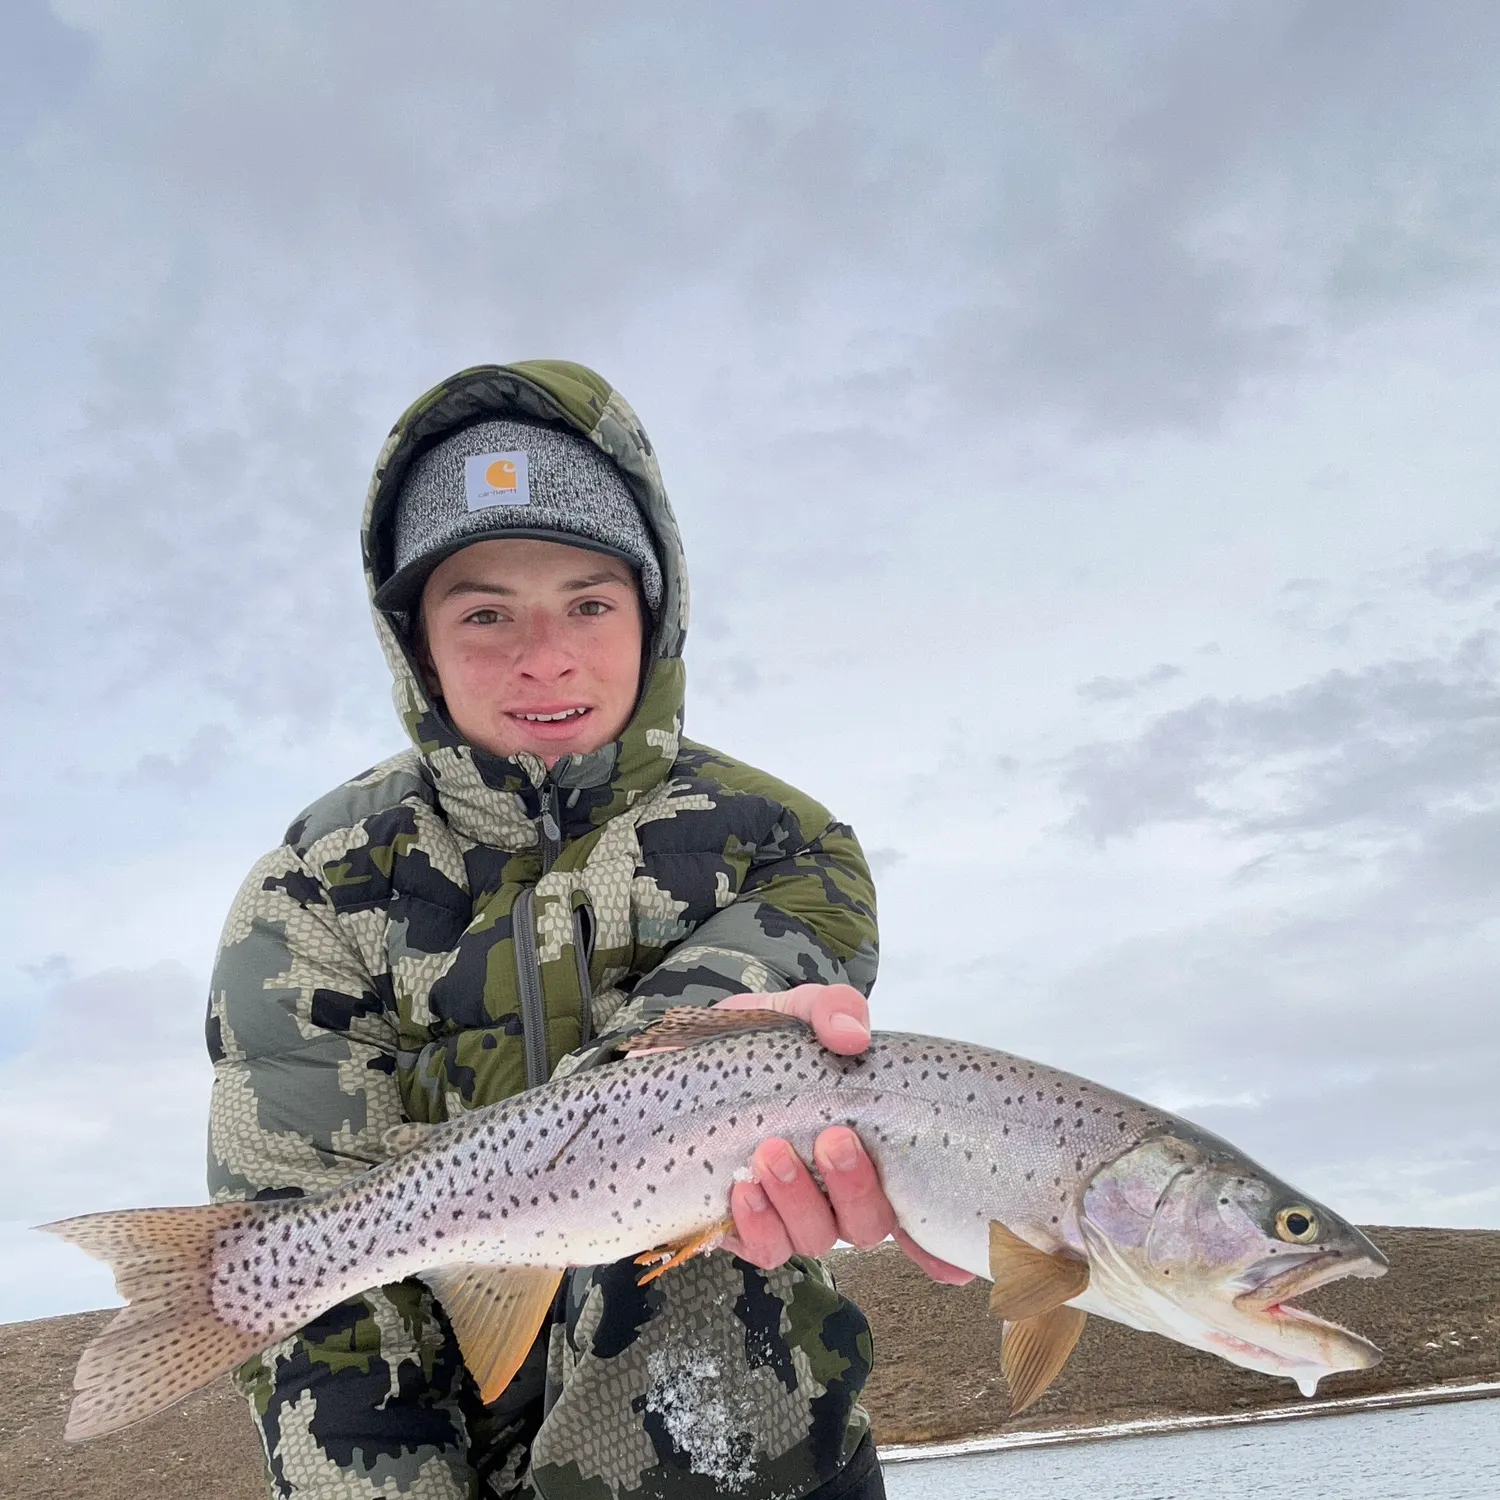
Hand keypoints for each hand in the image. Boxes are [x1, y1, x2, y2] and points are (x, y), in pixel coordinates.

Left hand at [712, 984, 973, 1285]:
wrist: (692, 1056)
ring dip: (798, 1200)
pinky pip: (764, 1249)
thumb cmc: (762, 1046)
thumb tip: (854, 1037)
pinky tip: (742, 1185)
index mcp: (869, 1150)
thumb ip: (832, 1011)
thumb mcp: (797, 1013)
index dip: (933, 1233)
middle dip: (855, 1187)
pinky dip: (757, 1223)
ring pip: (817, 1238)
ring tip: (770, 1153)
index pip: (916, 1204)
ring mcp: (794, 1215)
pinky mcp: (746, 1227)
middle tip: (832, 1139)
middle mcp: (838, 1194)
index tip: (926, 1223)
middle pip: (869, 1224)